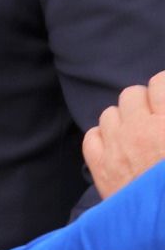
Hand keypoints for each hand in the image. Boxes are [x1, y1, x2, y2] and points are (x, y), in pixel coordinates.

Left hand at [84, 71, 164, 197]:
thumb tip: (162, 117)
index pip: (160, 82)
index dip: (164, 89)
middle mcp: (140, 130)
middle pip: (131, 94)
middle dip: (143, 102)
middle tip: (155, 117)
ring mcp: (116, 147)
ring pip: (109, 113)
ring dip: (123, 120)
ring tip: (137, 134)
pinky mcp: (100, 166)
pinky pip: (92, 136)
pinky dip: (103, 138)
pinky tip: (117, 148)